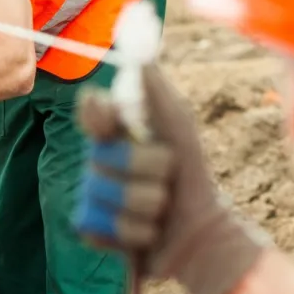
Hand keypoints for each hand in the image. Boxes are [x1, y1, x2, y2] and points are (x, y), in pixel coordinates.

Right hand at [74, 64, 268, 293]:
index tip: (113, 118)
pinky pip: (100, 226)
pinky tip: (147, 234)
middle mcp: (99, 163)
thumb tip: (142, 60)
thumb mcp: (182, 134)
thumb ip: (160, 97)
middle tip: (167, 177)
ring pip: (107, 194)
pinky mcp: (91, 229)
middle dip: (146, 168)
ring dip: (146, 204)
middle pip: (104, 156)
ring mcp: (92, 196)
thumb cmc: (193, 179)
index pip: (92, 114)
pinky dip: (134, 233)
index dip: (98, 113)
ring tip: (161, 210)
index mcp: (118, 135)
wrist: (202, 234)